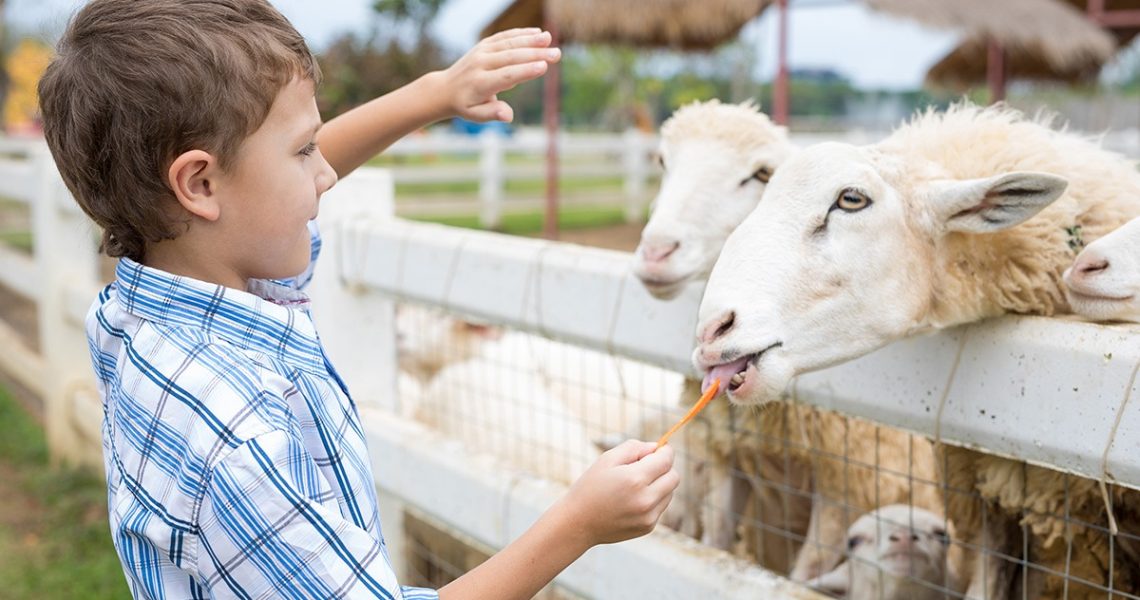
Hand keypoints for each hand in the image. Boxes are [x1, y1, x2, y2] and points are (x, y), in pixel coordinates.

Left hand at [439, 28, 561, 122]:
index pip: (506, 76)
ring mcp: (482, 52)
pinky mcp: (484, 45)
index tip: (544, 66)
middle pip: (511, 57)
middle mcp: (481, 64)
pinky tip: (537, 32)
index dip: (525, 71)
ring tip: (549, 38)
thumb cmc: (465, 105)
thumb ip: (492, 114)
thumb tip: (508, 116)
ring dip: (530, 40)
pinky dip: (520, 33)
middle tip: (556, 54)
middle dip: (535, 55)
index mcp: (481, 84)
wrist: (445, 88)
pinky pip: (504, 37)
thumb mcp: (475, 116)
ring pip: (509, 44)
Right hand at [558, 440, 678, 545]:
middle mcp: (646, 499)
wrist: (578, 523)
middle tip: (646, 466)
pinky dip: (653, 500)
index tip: (658, 449)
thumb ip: (634, 448)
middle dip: (664, 468)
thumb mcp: (607, 459)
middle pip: (674, 477)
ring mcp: (648, 516)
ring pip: (669, 493)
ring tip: (635, 486)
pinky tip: (632, 501)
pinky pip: (661, 507)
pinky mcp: (648, 527)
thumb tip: (655, 447)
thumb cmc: (590, 487)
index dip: (664, 451)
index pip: (666, 460)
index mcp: (635, 479)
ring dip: (659, 484)